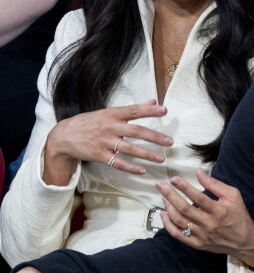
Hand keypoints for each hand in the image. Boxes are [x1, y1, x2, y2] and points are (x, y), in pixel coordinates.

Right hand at [44, 99, 173, 184]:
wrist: (64, 136)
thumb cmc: (90, 122)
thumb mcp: (108, 112)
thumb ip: (132, 109)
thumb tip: (153, 101)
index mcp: (112, 114)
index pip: (134, 111)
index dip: (149, 111)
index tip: (165, 111)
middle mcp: (109, 127)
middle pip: (135, 131)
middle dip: (154, 136)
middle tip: (169, 141)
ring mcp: (104, 142)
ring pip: (129, 149)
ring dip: (147, 154)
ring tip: (161, 158)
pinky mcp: (99, 155)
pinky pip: (118, 163)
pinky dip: (131, 168)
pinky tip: (142, 171)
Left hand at [156, 168, 253, 267]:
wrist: (244, 241)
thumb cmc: (238, 215)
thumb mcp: (233, 195)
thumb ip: (215, 184)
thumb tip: (198, 172)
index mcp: (219, 211)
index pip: (198, 198)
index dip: (185, 187)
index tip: (174, 179)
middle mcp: (209, 224)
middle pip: (184, 209)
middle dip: (170, 195)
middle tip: (160, 185)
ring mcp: (202, 236)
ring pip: (179, 221)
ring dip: (168, 208)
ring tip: (163, 196)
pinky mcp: (197, 244)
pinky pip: (178, 235)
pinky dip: (168, 225)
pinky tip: (164, 214)